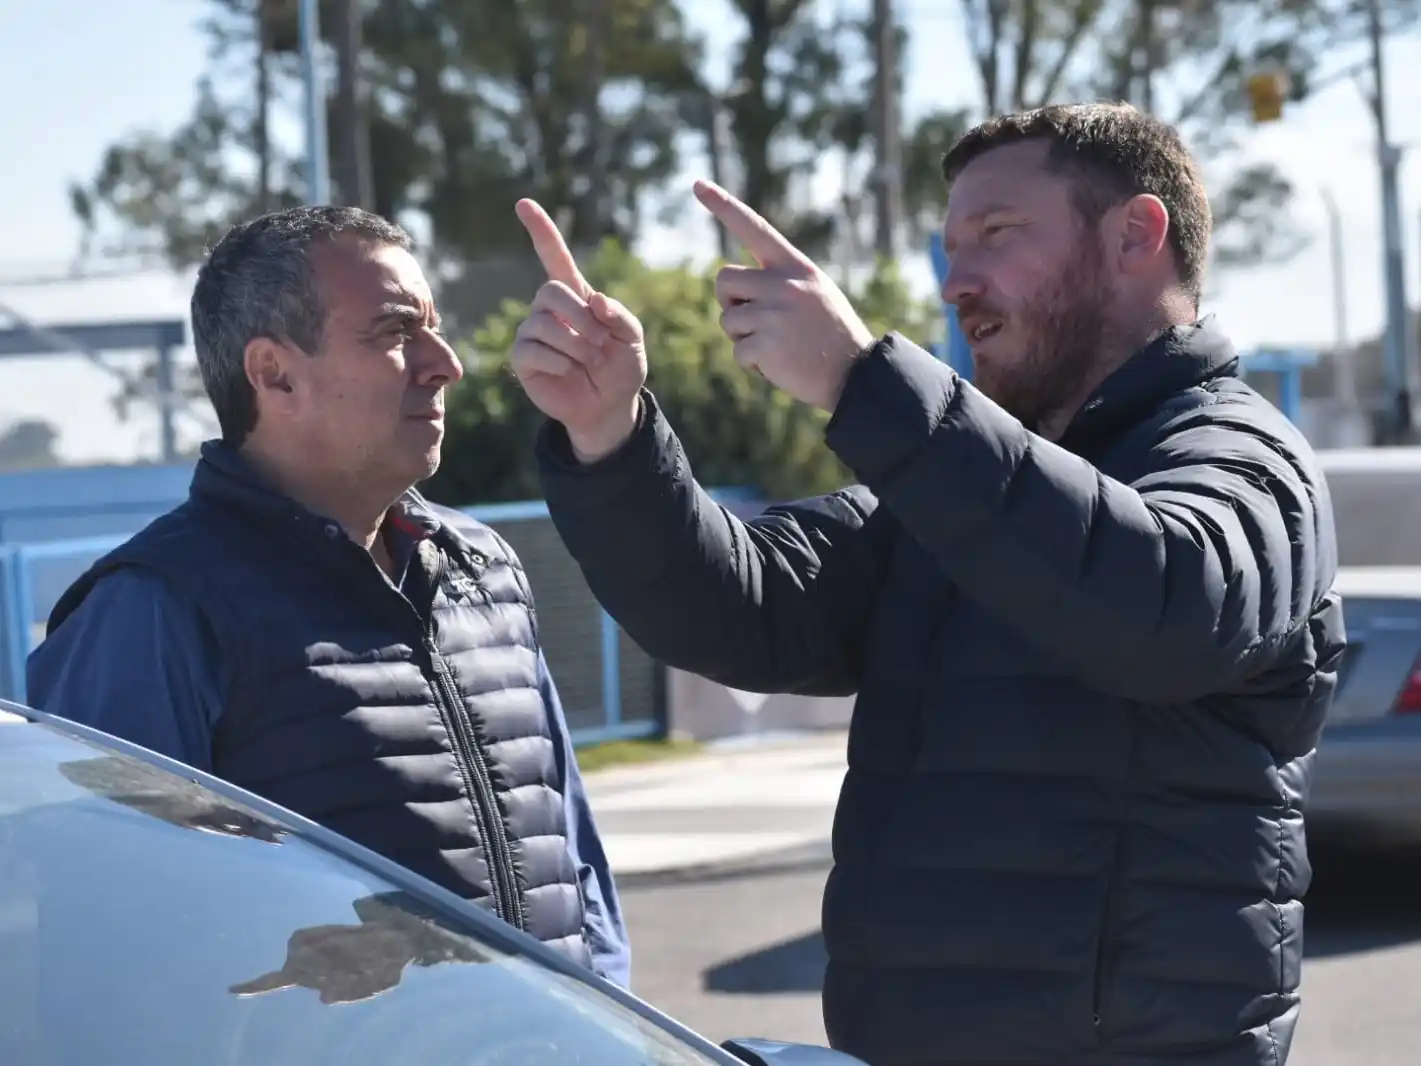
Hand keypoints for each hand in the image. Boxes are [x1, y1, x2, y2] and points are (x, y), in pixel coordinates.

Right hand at [511, 200, 647, 461]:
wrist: (610, 406)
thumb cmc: (621, 367)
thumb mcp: (633, 338)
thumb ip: (619, 315)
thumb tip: (594, 299)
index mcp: (576, 295)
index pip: (554, 256)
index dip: (541, 230)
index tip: (523, 203)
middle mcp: (548, 309)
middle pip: (551, 291)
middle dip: (581, 318)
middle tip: (601, 342)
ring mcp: (532, 332)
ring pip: (544, 325)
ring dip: (576, 345)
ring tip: (590, 360)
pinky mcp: (522, 359)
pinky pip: (533, 351)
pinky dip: (559, 363)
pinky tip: (570, 372)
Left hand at [693, 179, 876, 412]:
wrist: (855, 373)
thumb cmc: (831, 334)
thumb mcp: (814, 291)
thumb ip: (780, 279)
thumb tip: (732, 283)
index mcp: (795, 266)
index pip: (753, 227)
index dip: (723, 205)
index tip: (697, 184)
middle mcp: (783, 283)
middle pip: (724, 279)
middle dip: (731, 302)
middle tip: (756, 321)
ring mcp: (774, 313)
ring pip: (728, 320)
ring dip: (744, 338)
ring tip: (778, 345)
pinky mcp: (767, 344)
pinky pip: (738, 352)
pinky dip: (753, 364)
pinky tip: (780, 364)